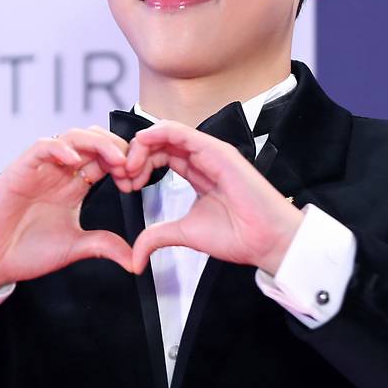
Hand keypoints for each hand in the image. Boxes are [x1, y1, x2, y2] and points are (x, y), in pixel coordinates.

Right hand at [0, 128, 133, 290]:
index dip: (125, 164)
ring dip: (97, 143)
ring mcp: (40, 169)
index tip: (137, 181)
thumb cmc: (25, 252)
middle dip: (117, 148)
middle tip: (131, 166)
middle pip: (93, 142)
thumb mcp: (75, 248)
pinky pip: (41, 147)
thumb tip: (136, 259)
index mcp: (74, 186)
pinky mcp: (19, 170)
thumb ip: (104, 246)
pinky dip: (59, 147)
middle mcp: (59, 172)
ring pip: (72, 137)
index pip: (105, 160)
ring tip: (115, 159)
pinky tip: (74, 160)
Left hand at [124, 120, 303, 275]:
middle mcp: (203, 158)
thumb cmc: (238, 235)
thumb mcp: (184, 233)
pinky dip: (158, 135)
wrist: (265, 241)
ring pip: (167, 133)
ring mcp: (211, 152)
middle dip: (135, 155)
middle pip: (160, 142)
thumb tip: (135, 255)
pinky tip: (142, 147)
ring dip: (141, 146)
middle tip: (122, 176)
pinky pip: (182, 132)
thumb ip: (157, 236)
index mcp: (197, 173)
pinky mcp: (217, 151)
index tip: (124, 185)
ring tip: (129, 167)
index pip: (160, 156)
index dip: (137, 165)